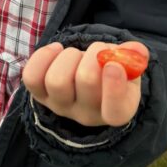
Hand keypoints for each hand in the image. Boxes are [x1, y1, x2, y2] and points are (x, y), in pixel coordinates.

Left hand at [22, 40, 147, 126]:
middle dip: (94, 54)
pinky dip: (43, 57)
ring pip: (57, 80)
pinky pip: (31, 77)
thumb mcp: (130, 66)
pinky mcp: (40, 96)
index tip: (112, 63)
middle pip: (86, 81)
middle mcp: (88, 115)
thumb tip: (136, 50)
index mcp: (118, 111)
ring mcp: (61, 107)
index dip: (114, 87)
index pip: (115, 111)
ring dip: (70, 56)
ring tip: (78, 55)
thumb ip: (135, 57)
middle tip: (99, 50)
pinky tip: (57, 50)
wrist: (91, 80)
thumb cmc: (113, 72)